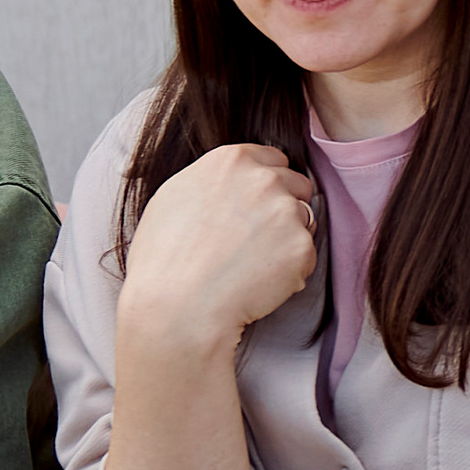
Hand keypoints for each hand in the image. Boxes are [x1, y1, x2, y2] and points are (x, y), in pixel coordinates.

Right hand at [120, 143, 316, 354]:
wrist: (176, 308)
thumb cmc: (163, 260)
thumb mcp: (174, 197)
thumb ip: (213, 180)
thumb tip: (232, 181)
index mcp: (232, 161)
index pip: (274, 160)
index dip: (267, 184)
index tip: (256, 206)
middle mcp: (264, 179)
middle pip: (296, 185)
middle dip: (283, 208)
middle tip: (255, 240)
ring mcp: (286, 212)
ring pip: (304, 221)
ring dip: (287, 239)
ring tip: (250, 265)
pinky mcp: (301, 247)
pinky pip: (306, 257)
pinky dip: (290, 271)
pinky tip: (258, 283)